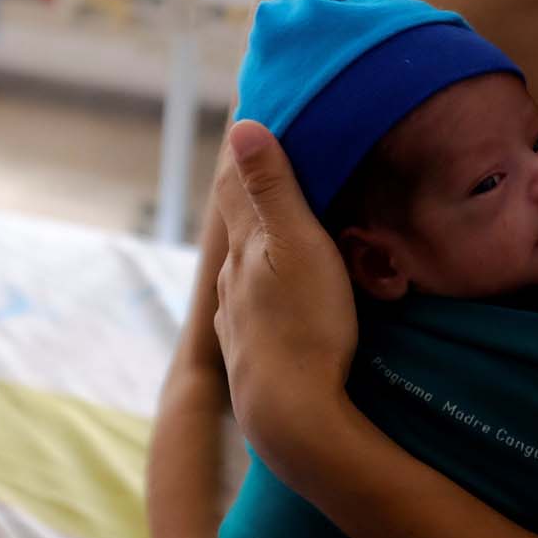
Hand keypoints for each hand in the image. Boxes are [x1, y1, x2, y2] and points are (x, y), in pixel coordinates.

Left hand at [212, 120, 359, 469]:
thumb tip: (242, 126)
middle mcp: (231, 283)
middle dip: (252, 203)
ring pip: (245, 276)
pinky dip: (269, 296)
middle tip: (270, 176)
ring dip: (260, 255)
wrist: (292, 417)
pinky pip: (258, 313)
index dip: (244, 154)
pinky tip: (281, 305)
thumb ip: (272, 189)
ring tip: (281, 242)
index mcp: (244, 250)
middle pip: (239, 232)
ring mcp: (239, 324)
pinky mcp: (252, 359)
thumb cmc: (305, 326)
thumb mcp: (296, 245)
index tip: (248, 121)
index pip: (237, 188)